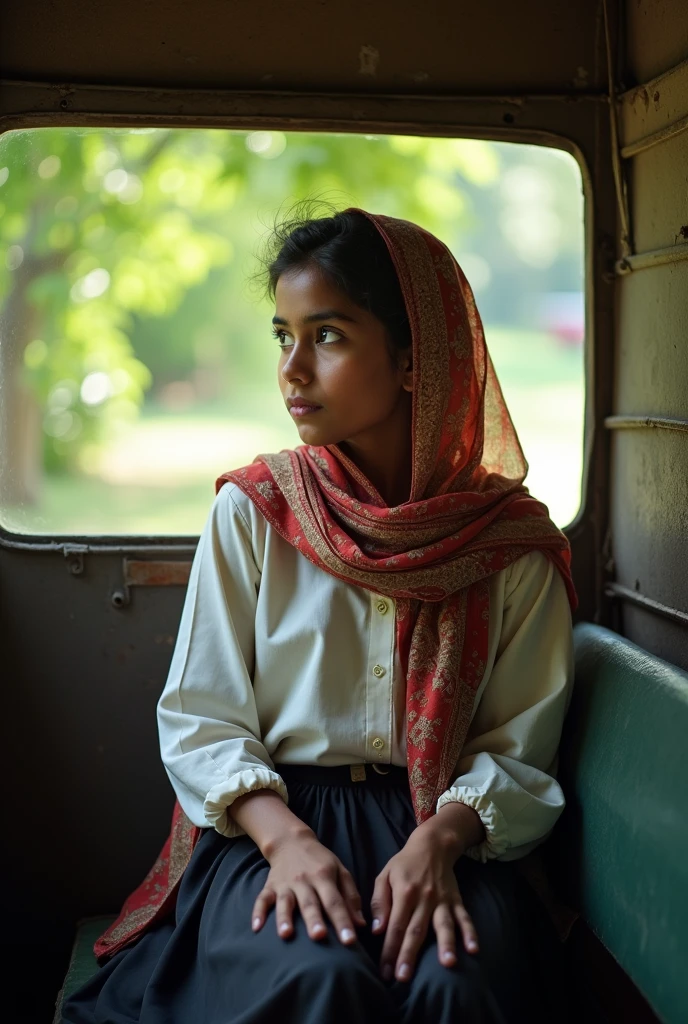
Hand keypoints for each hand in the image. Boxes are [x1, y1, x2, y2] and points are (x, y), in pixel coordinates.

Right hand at [251, 830, 365, 944]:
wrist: (292, 841)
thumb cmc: (321, 862)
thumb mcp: (340, 871)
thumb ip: (351, 897)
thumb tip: (361, 925)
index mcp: (324, 877)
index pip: (335, 902)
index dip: (343, 921)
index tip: (350, 941)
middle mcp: (304, 881)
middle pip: (310, 903)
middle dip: (314, 920)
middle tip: (319, 936)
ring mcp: (285, 884)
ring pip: (285, 902)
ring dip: (284, 918)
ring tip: (286, 935)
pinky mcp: (270, 886)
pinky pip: (262, 899)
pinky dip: (258, 912)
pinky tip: (256, 927)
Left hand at [370, 803, 482, 981]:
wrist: (433, 845)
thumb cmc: (404, 864)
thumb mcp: (384, 876)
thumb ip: (379, 902)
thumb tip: (376, 930)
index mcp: (404, 893)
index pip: (395, 926)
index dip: (389, 950)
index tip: (385, 972)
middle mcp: (424, 898)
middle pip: (416, 930)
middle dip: (409, 955)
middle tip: (403, 978)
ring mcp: (442, 900)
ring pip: (443, 925)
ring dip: (445, 945)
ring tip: (447, 964)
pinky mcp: (456, 900)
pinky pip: (464, 918)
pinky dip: (470, 933)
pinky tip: (473, 949)